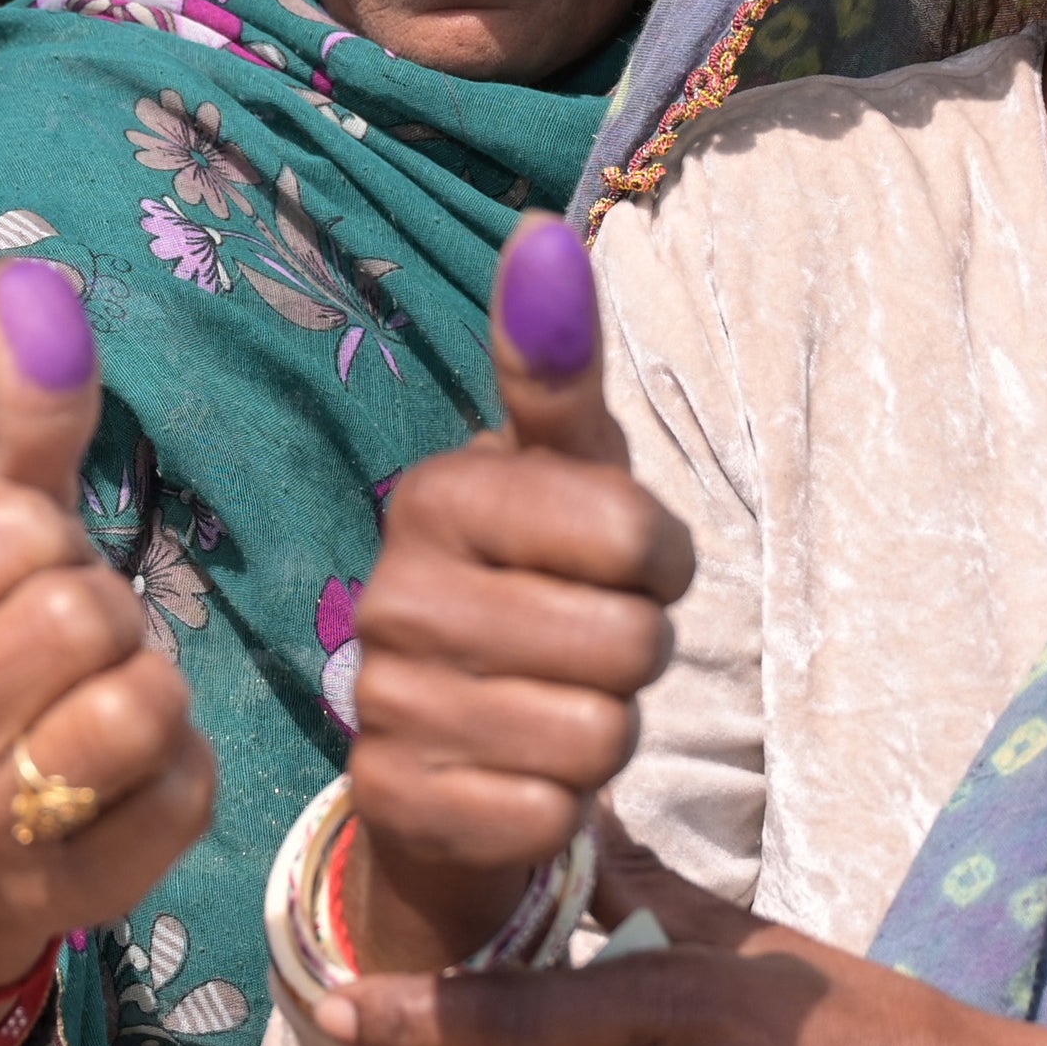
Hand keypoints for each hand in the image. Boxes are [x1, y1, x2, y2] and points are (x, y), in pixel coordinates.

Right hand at [0, 260, 215, 1045]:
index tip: (14, 591)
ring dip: (154, 692)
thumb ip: (24, 411)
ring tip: (102, 713)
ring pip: (142, 701)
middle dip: (111, 618)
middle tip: (72, 658)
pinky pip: (183, 790)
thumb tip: (33, 275)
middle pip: (88, 613)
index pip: (20, 529)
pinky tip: (126, 785)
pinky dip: (182, 775)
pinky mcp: (63, 896)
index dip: (51, 546)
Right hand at [343, 217, 690, 969]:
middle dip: (634, 656)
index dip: (660, 562)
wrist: (448, 762)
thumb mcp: (563, 477)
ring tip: (550, 711)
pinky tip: (515, 780)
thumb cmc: (535, 591)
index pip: (635, 534)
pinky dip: (559, 807)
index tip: (620, 568)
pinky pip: (554, 813)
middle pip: (630, 644)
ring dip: (604, 735)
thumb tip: (544, 232)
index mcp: (438, 496)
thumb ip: (558, 367)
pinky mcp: (398, 804)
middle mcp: (394, 592)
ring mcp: (386, 703)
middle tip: (580, 651)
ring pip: (600, 734)